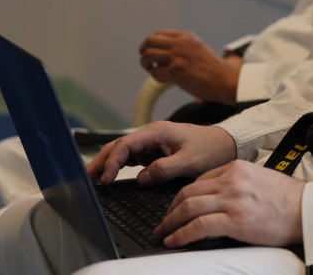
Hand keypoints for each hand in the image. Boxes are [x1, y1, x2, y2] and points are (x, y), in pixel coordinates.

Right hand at [86, 121, 236, 185]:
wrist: (225, 144)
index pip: (125, 145)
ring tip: (92, 181)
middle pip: (118, 147)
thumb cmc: (211, 148)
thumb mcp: (190, 161)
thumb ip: (165, 168)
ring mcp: (151, 143)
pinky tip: (109, 177)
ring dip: (106, 165)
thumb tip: (141, 178)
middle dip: (100, 162)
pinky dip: (117, 167)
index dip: (111, 162)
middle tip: (86, 180)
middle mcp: (151, 135)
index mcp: (157, 131)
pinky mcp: (154, 152)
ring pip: (121, 152)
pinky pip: (131, 158)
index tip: (105, 179)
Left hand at [138, 30, 242, 104]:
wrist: (224, 80)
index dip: (151, 43)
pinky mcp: (176, 71)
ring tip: (152, 70)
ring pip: (148, 55)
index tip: (153, 53)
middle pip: (150, 41)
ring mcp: (178, 57)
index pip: (158, 34)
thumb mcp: (197, 48)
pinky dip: (156, 76)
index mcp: (186, 36)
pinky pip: (155, 72)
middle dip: (143, 50)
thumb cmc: (211, 68)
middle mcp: (181, 43)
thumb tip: (161, 51)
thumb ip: (182, 46)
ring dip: (146, 63)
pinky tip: (165, 80)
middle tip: (146, 60)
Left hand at [153, 160, 304, 247]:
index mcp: (235, 168)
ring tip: (163, 233)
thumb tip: (215, 198)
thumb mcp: (258, 179)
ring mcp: (231, 199)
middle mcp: (231, 180)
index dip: (183, 196)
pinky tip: (174, 241)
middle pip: (188, 192)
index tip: (176, 208)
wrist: (307, 209)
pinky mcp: (234, 220)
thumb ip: (236, 183)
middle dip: (171, 209)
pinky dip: (181, 235)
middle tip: (164, 222)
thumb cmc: (287, 199)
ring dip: (170, 223)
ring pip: (188, 207)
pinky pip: (198, 226)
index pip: (199, 180)